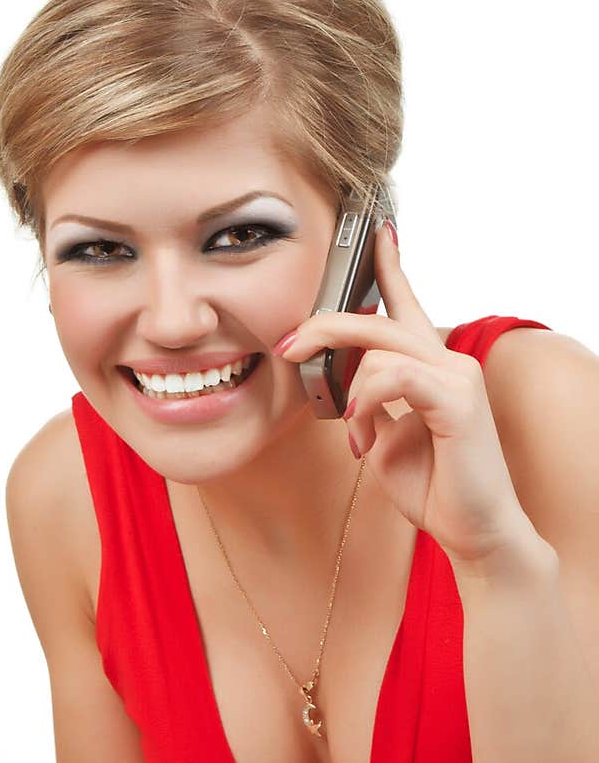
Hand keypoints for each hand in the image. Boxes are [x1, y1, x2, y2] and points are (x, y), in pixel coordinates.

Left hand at [275, 221, 536, 567]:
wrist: (474, 531)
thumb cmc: (435, 485)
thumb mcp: (383, 439)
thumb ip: (366, 405)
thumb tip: (343, 391)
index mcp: (430, 367)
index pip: (406, 304)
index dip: (389, 265)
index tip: (376, 231)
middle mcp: (448, 362)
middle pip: (377, 320)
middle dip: (325, 327)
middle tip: (288, 345)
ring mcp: (457, 378)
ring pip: (380, 349)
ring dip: (350, 391)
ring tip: (354, 430)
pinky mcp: (458, 402)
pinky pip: (396, 377)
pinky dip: (368, 401)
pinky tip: (362, 430)